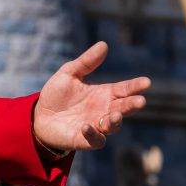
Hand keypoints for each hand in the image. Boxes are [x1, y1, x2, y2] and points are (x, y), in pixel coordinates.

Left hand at [32, 42, 148, 154]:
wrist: (39, 116)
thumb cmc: (57, 95)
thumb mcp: (69, 73)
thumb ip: (86, 62)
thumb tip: (104, 44)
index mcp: (104, 94)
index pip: (124, 90)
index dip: (135, 86)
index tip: (146, 82)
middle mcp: (104, 110)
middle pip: (123, 108)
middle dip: (132, 105)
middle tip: (140, 101)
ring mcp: (96, 126)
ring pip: (113, 126)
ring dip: (115, 121)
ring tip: (115, 115)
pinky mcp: (85, 140)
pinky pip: (96, 140)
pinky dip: (93, 134)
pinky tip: (86, 126)